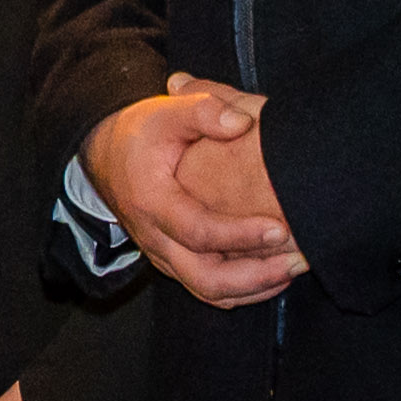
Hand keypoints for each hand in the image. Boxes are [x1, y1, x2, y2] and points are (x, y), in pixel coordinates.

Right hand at [88, 76, 300, 308]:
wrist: (103, 156)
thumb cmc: (138, 135)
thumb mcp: (165, 112)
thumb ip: (204, 109)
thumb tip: (241, 122)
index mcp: (152, 202)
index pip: (198, 231)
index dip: (240, 235)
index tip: (280, 229)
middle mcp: (155, 237)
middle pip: (205, 280)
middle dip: (257, 277)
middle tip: (298, 261)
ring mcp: (162, 254)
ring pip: (208, 291)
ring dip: (255, 287)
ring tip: (293, 268)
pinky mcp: (172, 261)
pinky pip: (207, 288)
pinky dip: (243, 288)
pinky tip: (273, 273)